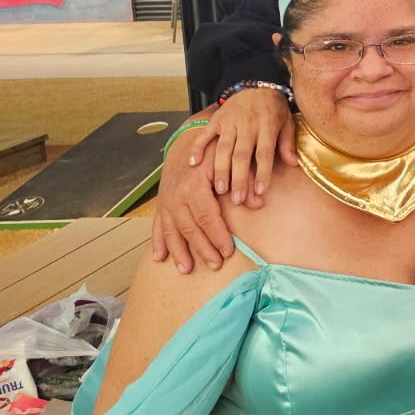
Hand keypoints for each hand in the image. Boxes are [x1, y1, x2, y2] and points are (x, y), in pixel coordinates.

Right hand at [151, 119, 233, 272]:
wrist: (186, 144)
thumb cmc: (212, 154)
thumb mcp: (229, 162)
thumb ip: (244, 180)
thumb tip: (257, 202)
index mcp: (194, 187)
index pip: (207, 216)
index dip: (217, 235)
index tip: (228, 250)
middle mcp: (177, 197)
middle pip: (190, 228)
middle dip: (203, 248)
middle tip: (215, 265)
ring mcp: (166, 202)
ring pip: (171, 230)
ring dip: (178, 251)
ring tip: (186, 269)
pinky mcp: (161, 205)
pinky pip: (157, 226)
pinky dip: (157, 242)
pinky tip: (158, 258)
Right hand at [205, 89, 297, 207]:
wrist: (256, 84)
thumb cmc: (274, 108)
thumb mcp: (287, 121)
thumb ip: (287, 142)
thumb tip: (293, 163)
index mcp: (267, 126)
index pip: (264, 153)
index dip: (262, 173)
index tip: (260, 191)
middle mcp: (247, 125)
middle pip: (241, 155)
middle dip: (239, 178)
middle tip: (237, 199)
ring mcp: (229, 122)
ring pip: (223, 148)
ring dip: (220, 169)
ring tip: (220, 189)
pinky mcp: (216, 120)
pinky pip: (205, 134)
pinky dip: (198, 148)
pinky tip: (194, 163)